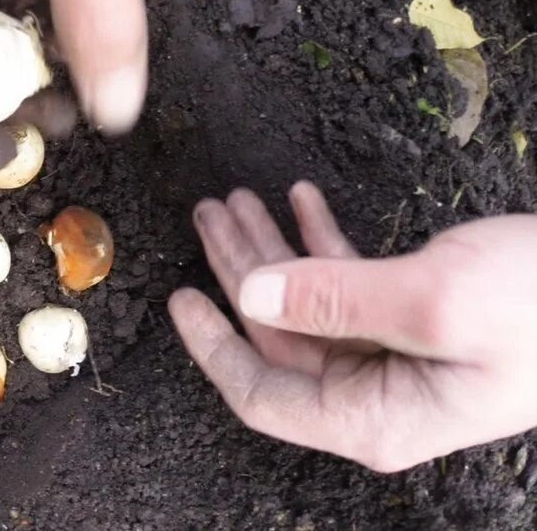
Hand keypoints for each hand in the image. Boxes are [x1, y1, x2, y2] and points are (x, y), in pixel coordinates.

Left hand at [168, 181, 536, 471]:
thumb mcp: (434, 301)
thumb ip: (334, 300)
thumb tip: (252, 295)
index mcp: (372, 416)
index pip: (263, 394)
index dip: (212, 346)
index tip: (179, 298)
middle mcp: (375, 394)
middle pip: (277, 334)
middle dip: (237, 271)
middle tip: (206, 214)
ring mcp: (393, 356)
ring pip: (304, 301)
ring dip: (270, 248)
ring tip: (236, 198)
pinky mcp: (412, 320)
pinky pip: (346, 281)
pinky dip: (320, 240)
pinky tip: (298, 201)